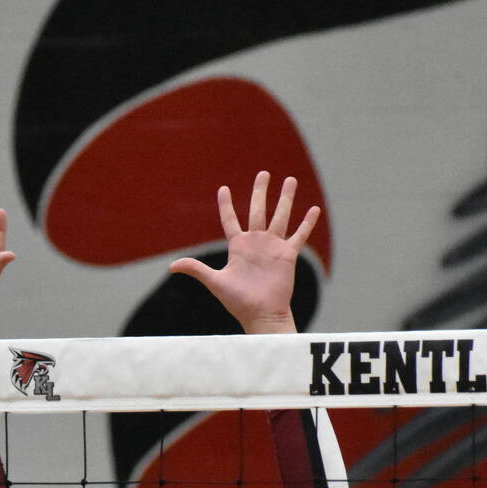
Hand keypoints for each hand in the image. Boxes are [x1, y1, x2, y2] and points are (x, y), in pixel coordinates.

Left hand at [168, 173, 318, 334]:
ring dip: (285, 198)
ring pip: (280, 216)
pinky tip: (314, 209)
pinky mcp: (288, 255)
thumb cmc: (238, 301)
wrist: (261, 314)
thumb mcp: (215, 282)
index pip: (230, 219)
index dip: (226, 205)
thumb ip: (196, 269)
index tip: (223, 189)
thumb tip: (172, 266)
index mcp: (238, 246)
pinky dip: (307, 223)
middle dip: (261, 191)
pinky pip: (299, 235)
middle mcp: (256, 242)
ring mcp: (273, 247)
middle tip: (264, 173)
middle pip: (258, 210)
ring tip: (290, 180)